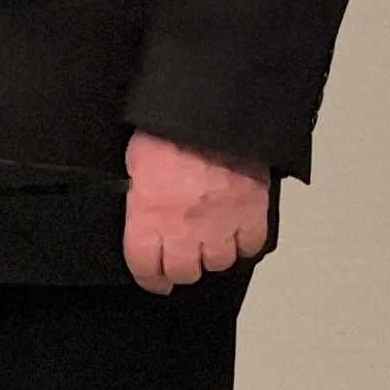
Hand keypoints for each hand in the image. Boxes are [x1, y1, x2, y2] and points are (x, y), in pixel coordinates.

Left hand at [123, 132, 270, 294]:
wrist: (212, 110)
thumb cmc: (171, 128)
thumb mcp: (137, 161)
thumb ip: (140, 194)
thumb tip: (143, 209)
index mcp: (150, 216)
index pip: (146, 268)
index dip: (150, 278)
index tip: (155, 279)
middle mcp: (184, 229)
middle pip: (184, 272)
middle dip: (181, 268)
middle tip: (184, 259)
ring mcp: (220, 224)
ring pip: (218, 263)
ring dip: (213, 255)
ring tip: (211, 240)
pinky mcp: (251, 213)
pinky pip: (251, 245)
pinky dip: (245, 243)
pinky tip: (238, 232)